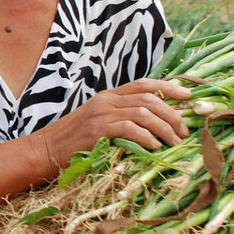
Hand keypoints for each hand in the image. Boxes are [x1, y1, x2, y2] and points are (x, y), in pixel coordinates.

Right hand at [46, 79, 191, 168]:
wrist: (45, 150)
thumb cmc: (73, 141)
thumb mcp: (98, 122)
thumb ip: (121, 117)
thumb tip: (153, 124)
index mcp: (108, 96)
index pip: (144, 84)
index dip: (168, 87)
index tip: (187, 95)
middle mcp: (107, 100)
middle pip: (149, 98)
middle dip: (172, 113)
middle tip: (183, 130)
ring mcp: (101, 113)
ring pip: (144, 112)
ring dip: (164, 127)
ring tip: (173, 141)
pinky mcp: (97, 129)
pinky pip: (130, 128)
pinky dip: (147, 137)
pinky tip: (154, 146)